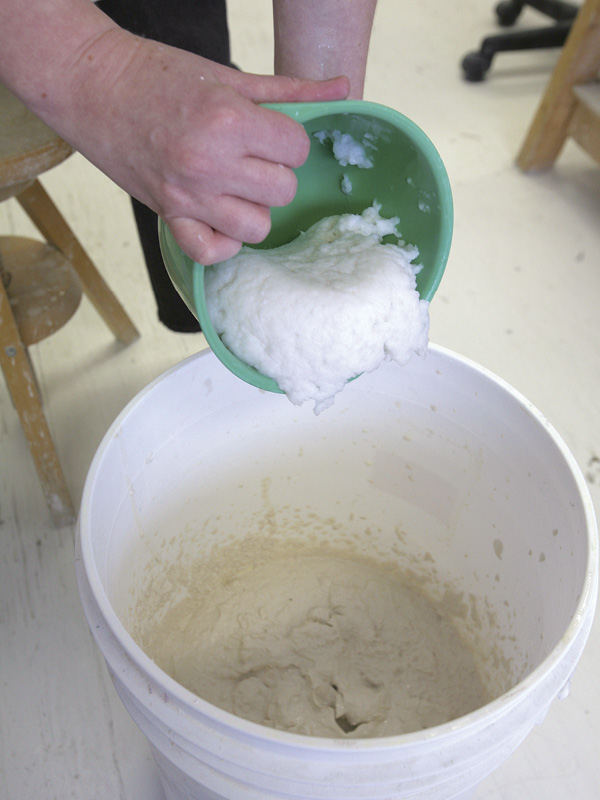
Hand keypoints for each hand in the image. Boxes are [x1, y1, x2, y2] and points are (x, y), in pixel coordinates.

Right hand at [58, 30, 349, 263]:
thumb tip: (342, 88)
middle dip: (275, 174)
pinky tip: (220, 221)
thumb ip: (289, 89)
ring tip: (236, 187)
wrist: (93, 85)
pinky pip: (210, 252)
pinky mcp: (167, 215)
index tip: (271, 135)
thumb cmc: (157, 75)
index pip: (296, 149)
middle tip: (252, 158)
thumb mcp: (228, 76)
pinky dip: (222, 243)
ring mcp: (188, 196)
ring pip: (256, 227)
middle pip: (282, 191)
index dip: (289, 141)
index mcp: (228, 120)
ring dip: (254, 209)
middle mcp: (210, 163)